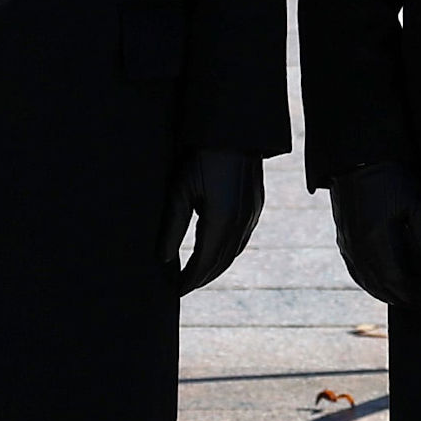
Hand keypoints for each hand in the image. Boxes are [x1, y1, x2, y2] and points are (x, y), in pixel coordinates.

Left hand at [170, 149, 264, 293]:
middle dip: (202, 278)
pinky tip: (217, 252)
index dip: (189, 278)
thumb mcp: (180, 190)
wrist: (234, 131)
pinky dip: (228, 252)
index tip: (174, 290)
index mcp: (222, 220)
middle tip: (183, 288)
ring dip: (216, 267)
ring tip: (197, 276)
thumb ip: (173, 227)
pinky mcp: (256, 206)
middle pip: (221, 262)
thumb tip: (164, 258)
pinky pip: (242, 239)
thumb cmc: (201, 157)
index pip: (204, 261)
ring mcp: (253, 214)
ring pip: (234, 252)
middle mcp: (242, 221)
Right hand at [327, 161, 420, 304]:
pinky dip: (368, 282)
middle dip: (400, 297)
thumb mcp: (415, 203)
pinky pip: (354, 270)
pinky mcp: (342, 238)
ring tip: (402, 297)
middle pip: (380, 284)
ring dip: (384, 293)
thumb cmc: (390, 178)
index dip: (413, 293)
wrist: (356, 159)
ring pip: (365, 280)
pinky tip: (379, 283)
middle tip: (419, 302)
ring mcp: (347, 244)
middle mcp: (358, 247)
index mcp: (377, 240)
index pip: (397, 279)